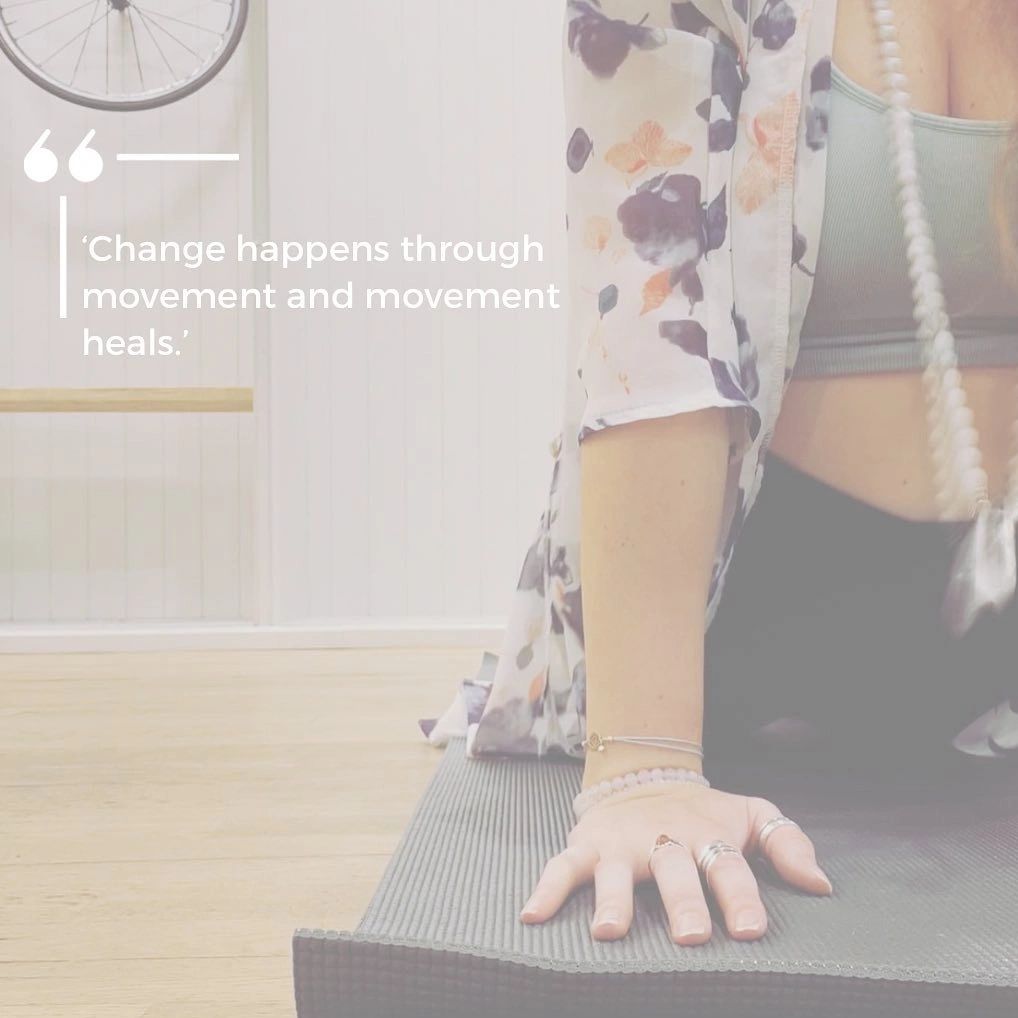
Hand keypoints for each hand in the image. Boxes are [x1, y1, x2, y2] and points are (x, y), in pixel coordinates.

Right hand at [519, 782, 831, 944]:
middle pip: (675, 870)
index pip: (727, 866)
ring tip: (609, 932)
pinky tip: (532, 917)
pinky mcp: (587, 844)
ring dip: (613, 900)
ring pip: (616, 871)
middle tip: (691, 935)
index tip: (750, 929)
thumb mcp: (749, 814)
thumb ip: (786, 842)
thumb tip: (823, 885)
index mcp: (706, 836)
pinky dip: (546, 888)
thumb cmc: (704, 813)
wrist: (644, 774)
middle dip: (683, 901)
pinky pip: (562, 866)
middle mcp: (663, 840)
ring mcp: (621, 843)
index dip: (740, 896)